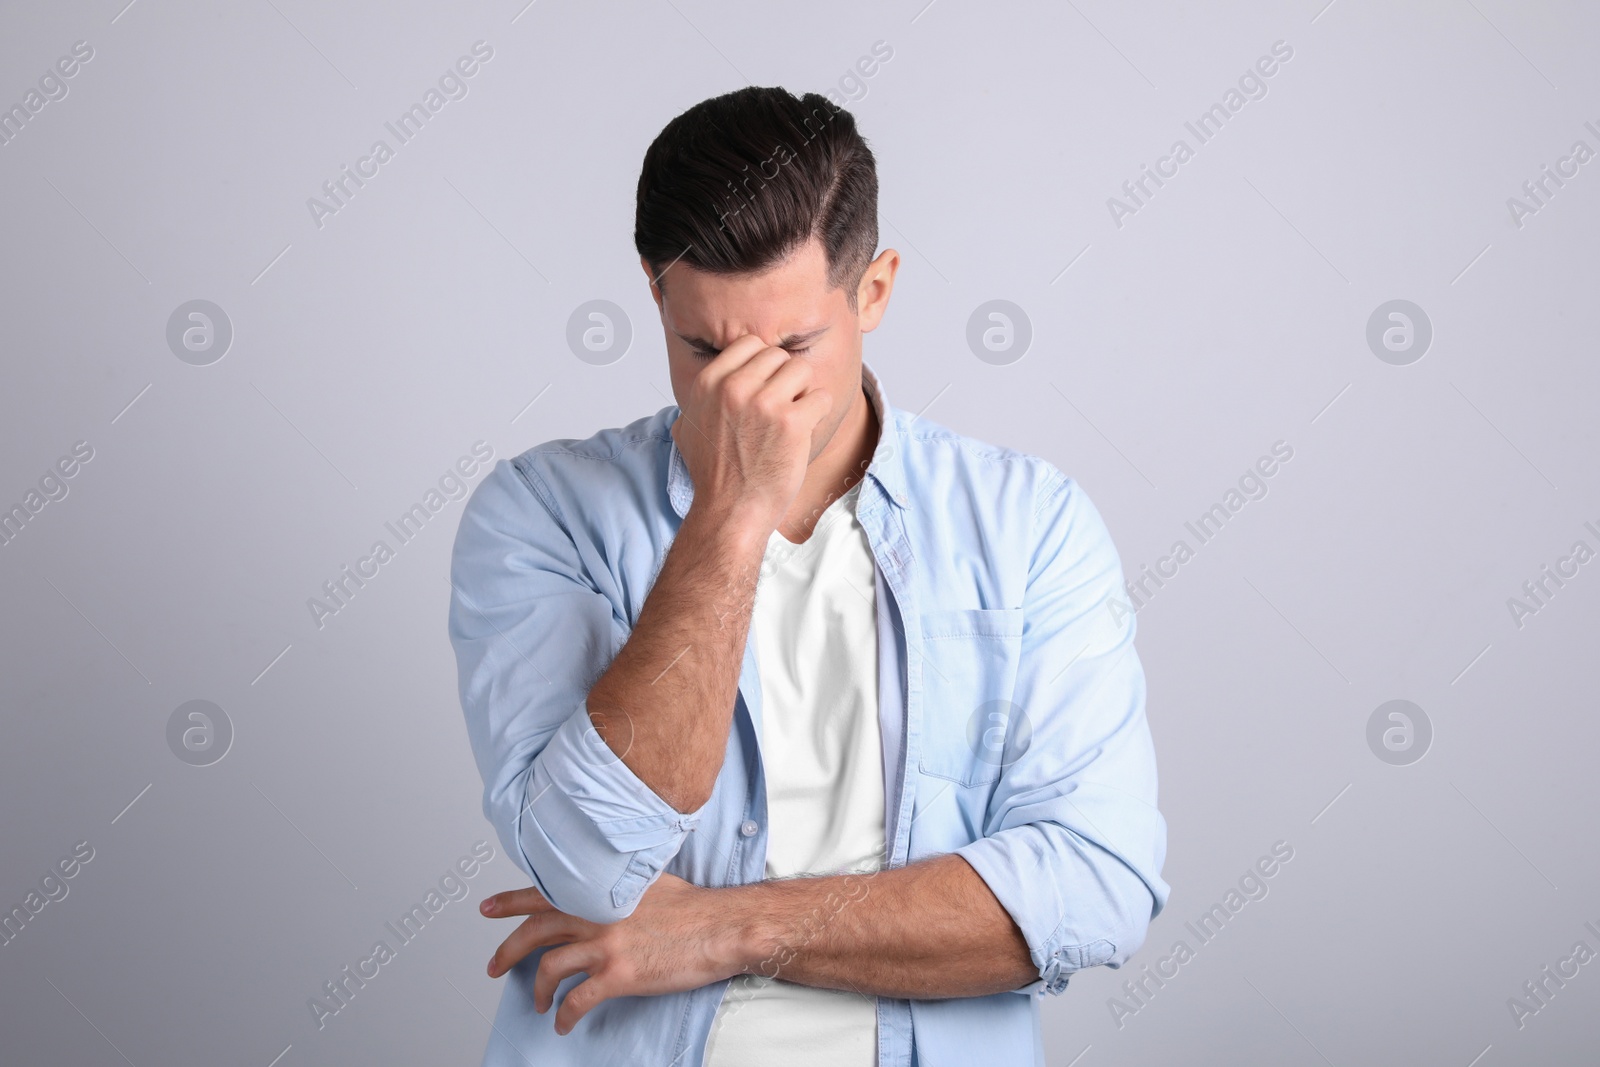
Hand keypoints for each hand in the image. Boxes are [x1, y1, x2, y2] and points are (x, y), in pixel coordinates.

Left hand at [480, 874, 750, 1035]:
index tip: (488, 907)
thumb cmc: (694, 906)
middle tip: (494, 967)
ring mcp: (605, 945)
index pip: (543, 892)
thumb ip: (618, 886)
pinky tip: (564, 1024)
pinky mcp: (619, 975)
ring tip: (538, 1003)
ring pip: (550, 970)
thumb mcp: (648, 880)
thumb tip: (603, 892)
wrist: (722, 927)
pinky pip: (577, 1001)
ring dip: (537, 991)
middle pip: (535, 933)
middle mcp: (596, 914)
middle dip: (508, 952)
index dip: (511, 901)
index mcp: (600, 890)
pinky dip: (564, 1017)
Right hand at [670, 334, 831, 537]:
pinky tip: (805, 430)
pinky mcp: (791, 422)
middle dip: (783, 379)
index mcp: (709, 384)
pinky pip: (821, 396)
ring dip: (802, 392)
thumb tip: (709, 385)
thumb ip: (699, 400)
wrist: (730, 511)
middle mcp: (734, 388)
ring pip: (801, 370)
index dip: (762, 364)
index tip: (765, 385)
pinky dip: (819, 412)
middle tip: (780, 406)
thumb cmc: (713, 475)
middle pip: (777, 355)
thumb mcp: (688, 428)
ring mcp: (764, 403)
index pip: (748, 344)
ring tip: (792, 417)